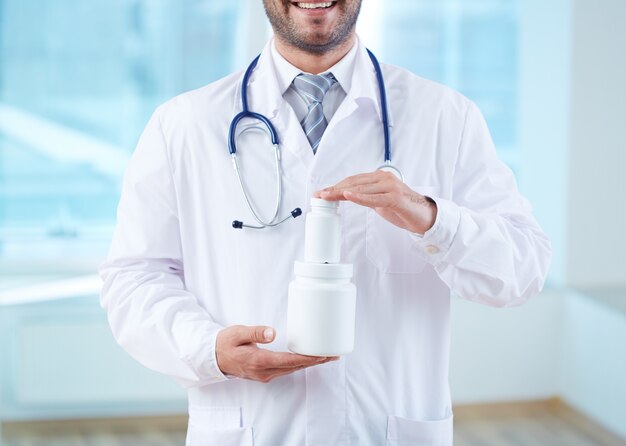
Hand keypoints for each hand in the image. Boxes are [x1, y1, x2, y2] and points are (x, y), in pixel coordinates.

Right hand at [216, 325, 336, 382]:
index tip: (323, 355)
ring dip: (310, 363)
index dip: (308, 358)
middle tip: (334, 354)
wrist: (212, 358)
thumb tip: (272, 333)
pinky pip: (287, 369)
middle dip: (316, 361)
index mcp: (259, 361)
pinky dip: (300, 364)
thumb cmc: (224, 343)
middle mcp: (264, 371)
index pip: (289, 360)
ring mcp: (265, 375)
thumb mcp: (237, 333)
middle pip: (296, 366)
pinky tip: (309, 358)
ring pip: (293, 369)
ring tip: (327, 356)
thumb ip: (255, 333)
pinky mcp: (265, 373)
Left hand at [315, 171, 436, 233]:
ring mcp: (390, 187)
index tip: (322, 192)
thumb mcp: (380, 201)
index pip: (353, 180)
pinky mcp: (395, 198)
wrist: (425, 217)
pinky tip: (348, 196)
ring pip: (361, 189)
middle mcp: (384, 179)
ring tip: (327, 196)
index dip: (336, 186)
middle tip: (319, 195)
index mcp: (379, 178)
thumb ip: (366, 196)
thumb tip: (348, 196)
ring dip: (341, 193)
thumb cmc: (403, 209)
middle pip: (354, 183)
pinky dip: (360, 197)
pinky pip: (374, 198)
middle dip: (334, 189)